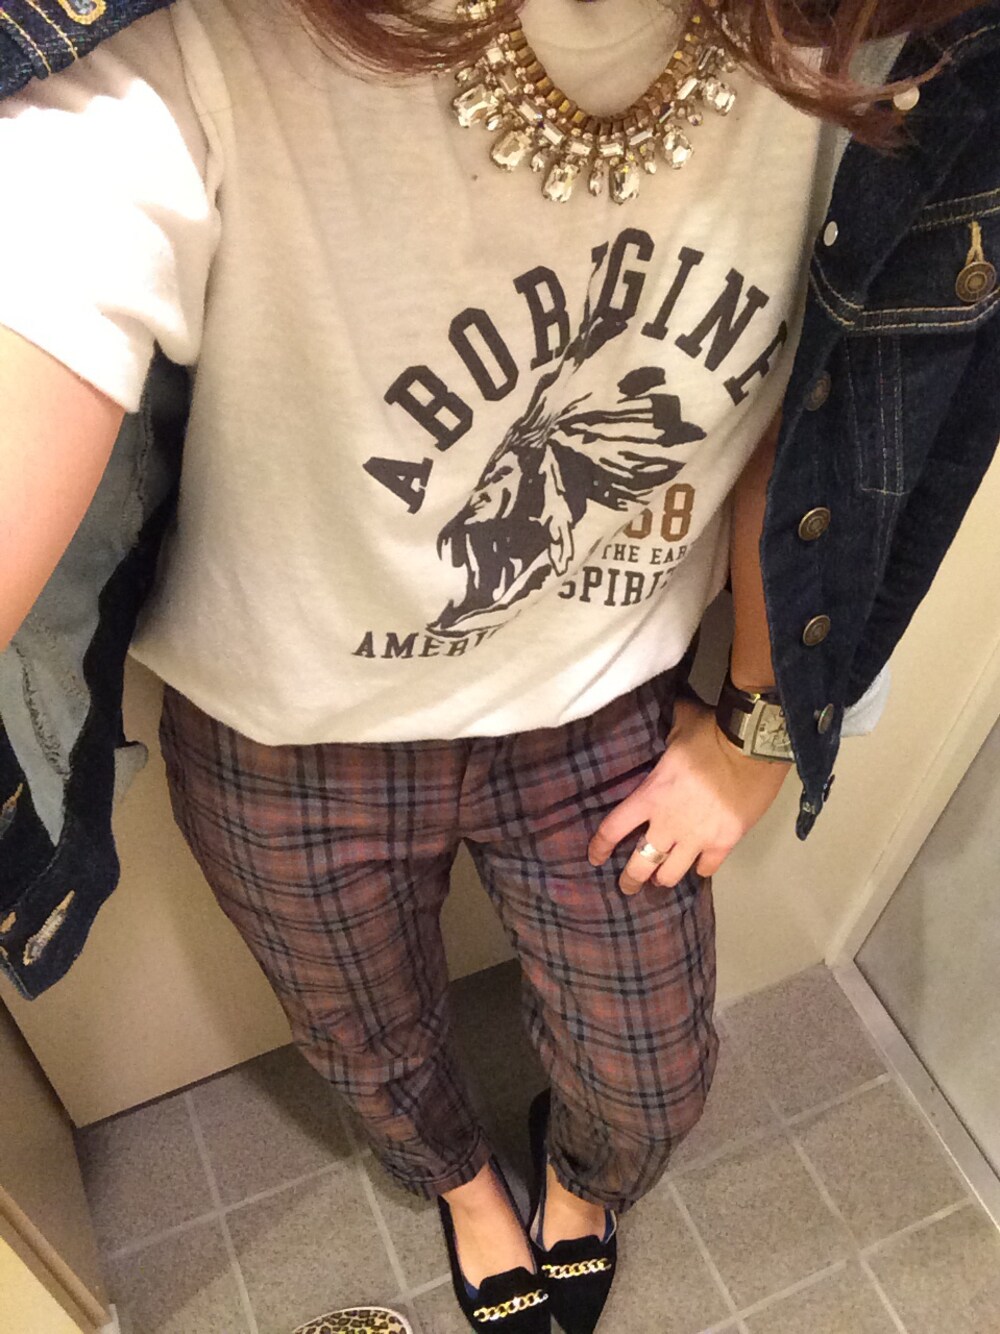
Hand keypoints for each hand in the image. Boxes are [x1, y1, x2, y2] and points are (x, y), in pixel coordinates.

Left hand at [587, 694, 791, 893]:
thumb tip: (661, 710)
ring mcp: (697, 837)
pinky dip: (701, 869)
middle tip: (628, 886)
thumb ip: (665, 730)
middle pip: (640, 864)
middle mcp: (668, 824)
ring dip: (664, 879)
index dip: (600, 846)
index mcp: (650, 796)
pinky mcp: (724, 843)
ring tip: (661, 880)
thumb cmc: (711, 733)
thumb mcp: (677, 725)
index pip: (613, 829)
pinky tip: (699, 866)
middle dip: (631, 880)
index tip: (594, 857)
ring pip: (671, 874)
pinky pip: (707, 869)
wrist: (753, 746)